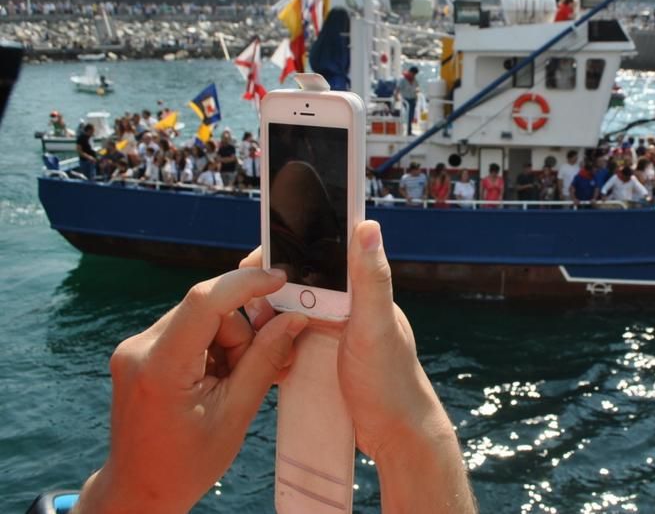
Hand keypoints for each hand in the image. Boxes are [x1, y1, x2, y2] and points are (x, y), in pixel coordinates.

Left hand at [75, 268, 308, 513]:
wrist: (139, 490)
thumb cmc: (186, 464)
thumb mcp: (235, 415)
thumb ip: (264, 361)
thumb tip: (293, 319)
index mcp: (160, 367)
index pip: (205, 301)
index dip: (246, 283)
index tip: (280, 280)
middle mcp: (140, 348)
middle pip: (210, 311)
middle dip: (241, 334)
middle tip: (256, 372)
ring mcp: (135, 348)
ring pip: (202, 319)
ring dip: (227, 344)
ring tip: (232, 385)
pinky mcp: (140, 352)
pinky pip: (188, 330)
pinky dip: (211, 348)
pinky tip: (217, 379)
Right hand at [243, 220, 475, 511]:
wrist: (396, 437)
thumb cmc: (391, 381)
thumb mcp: (376, 326)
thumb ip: (371, 279)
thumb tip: (367, 225)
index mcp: (362, 294)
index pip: (322, 261)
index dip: (288, 258)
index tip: (254, 266)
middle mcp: (349, 310)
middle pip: (301, 289)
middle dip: (271, 294)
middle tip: (249, 311)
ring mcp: (336, 337)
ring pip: (292, 318)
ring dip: (270, 324)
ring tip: (251, 335)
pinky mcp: (325, 363)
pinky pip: (293, 347)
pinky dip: (276, 349)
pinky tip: (263, 359)